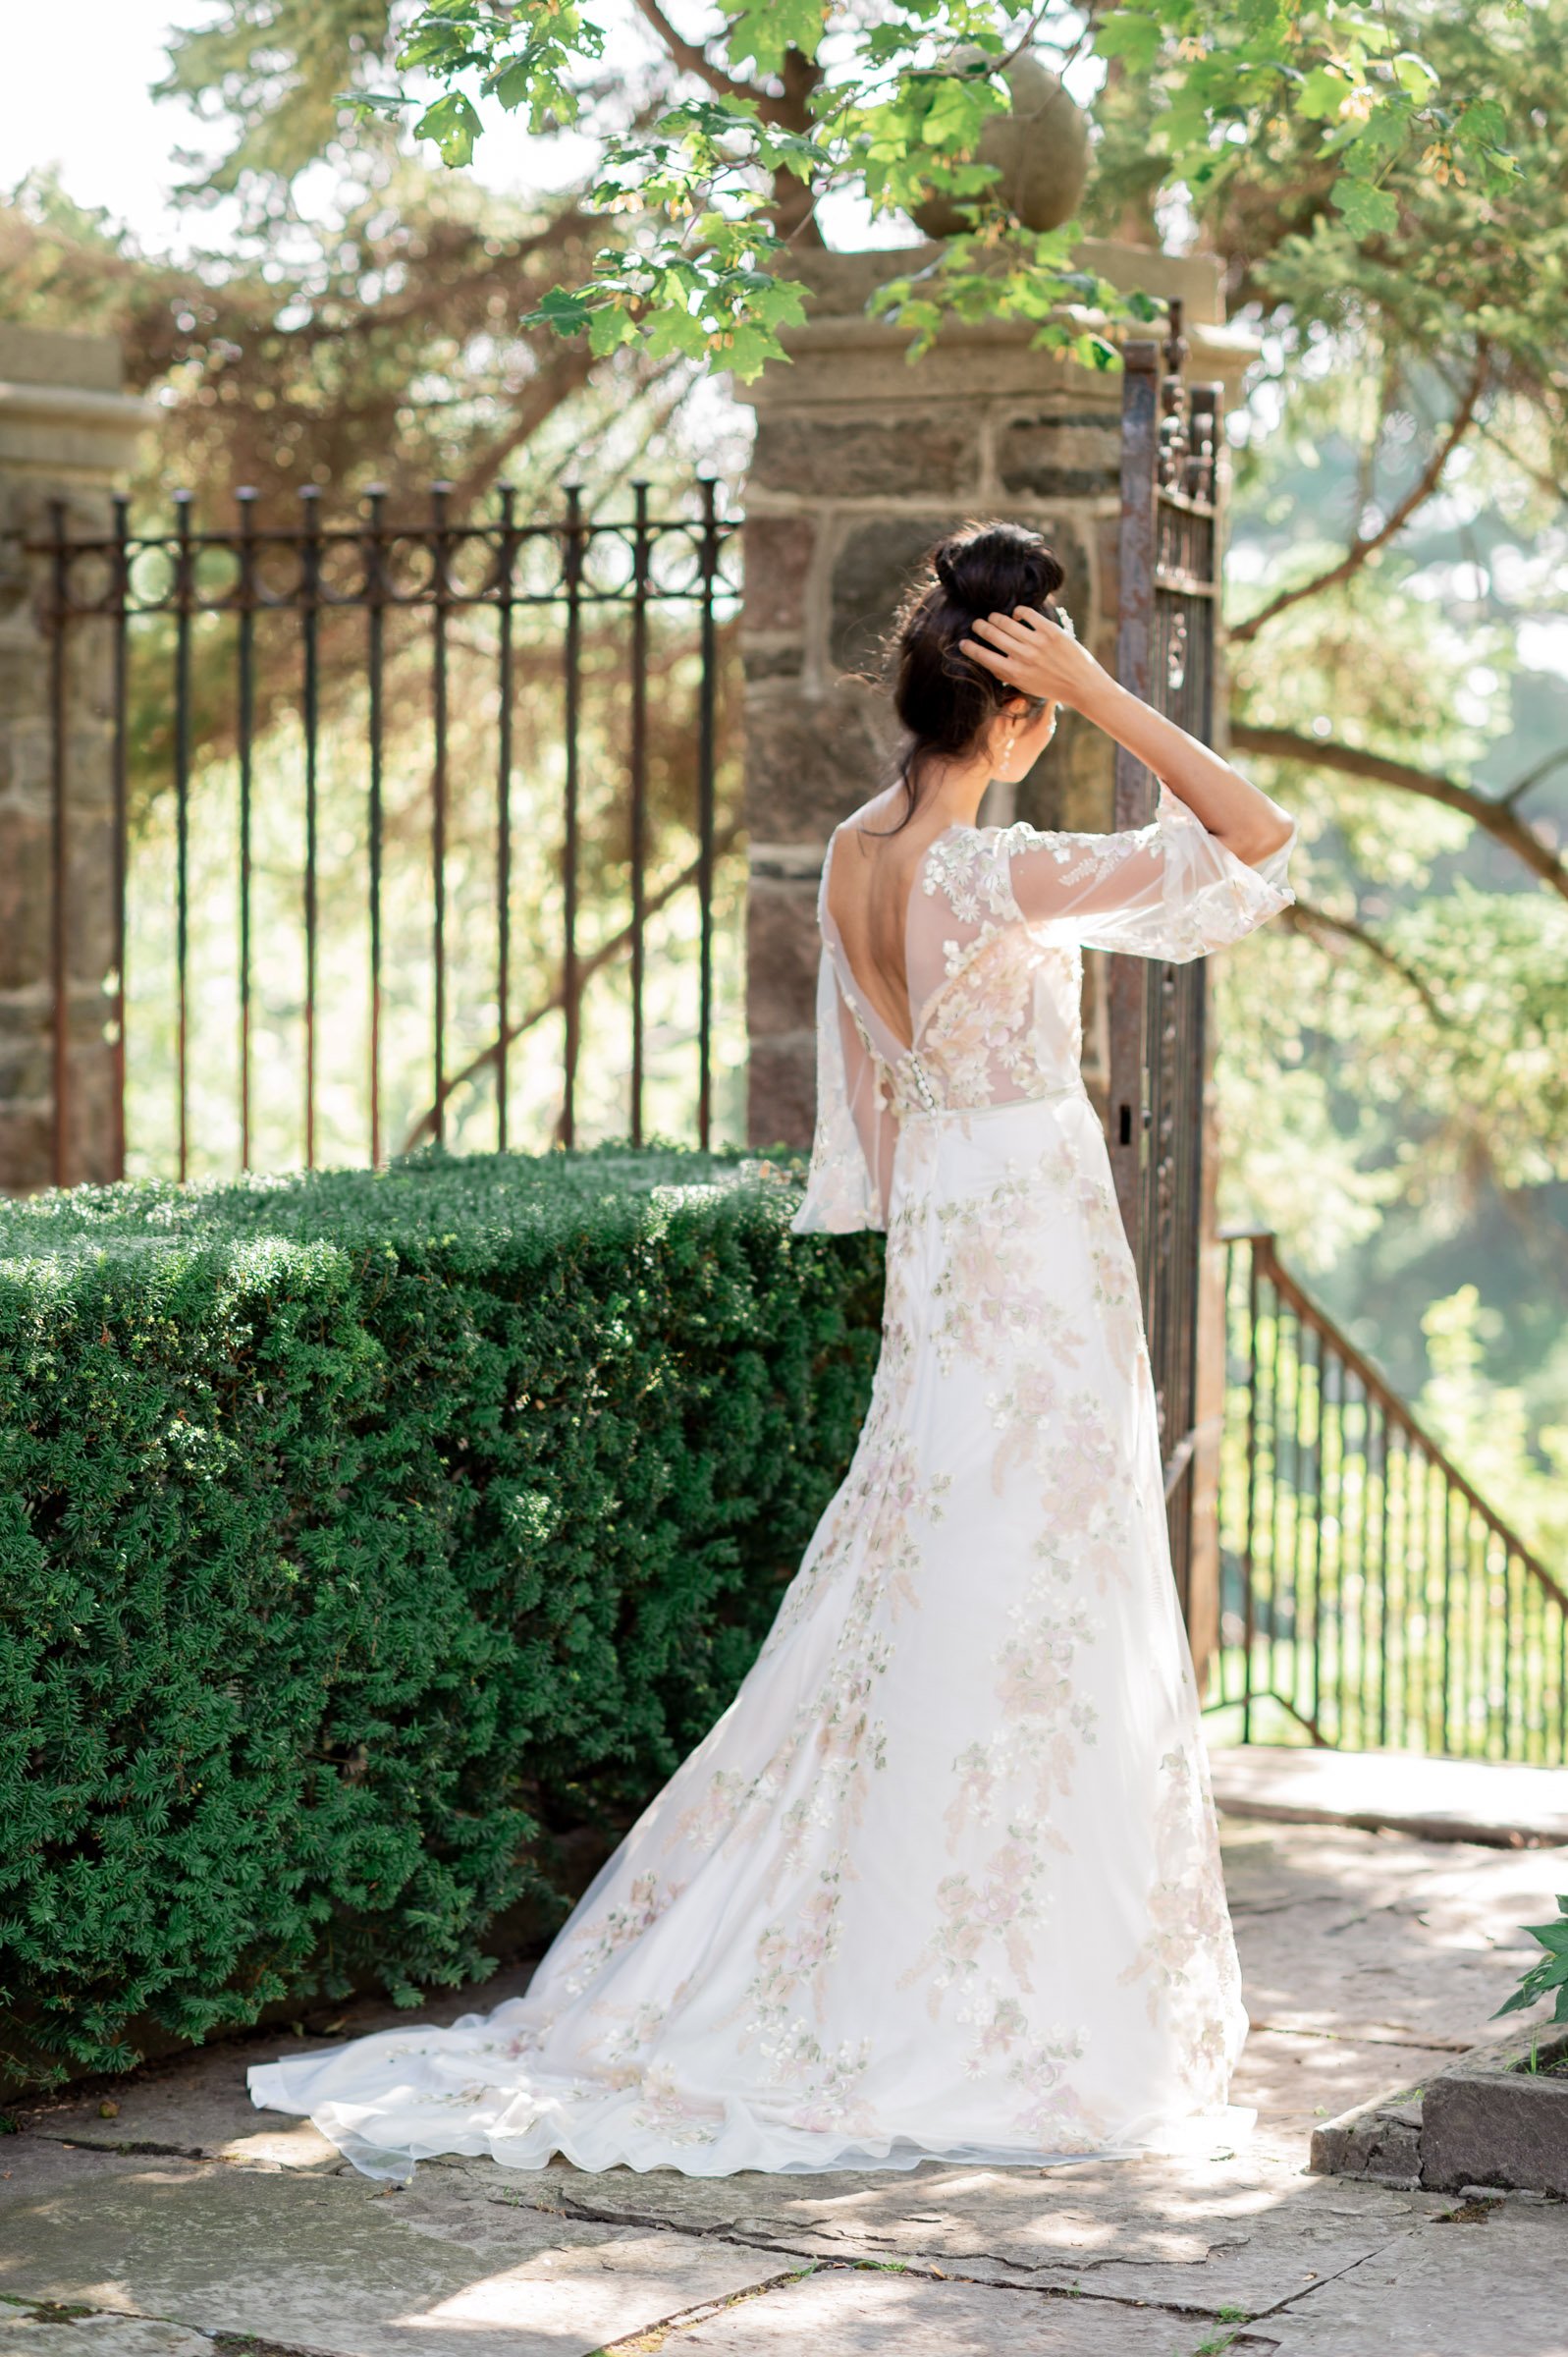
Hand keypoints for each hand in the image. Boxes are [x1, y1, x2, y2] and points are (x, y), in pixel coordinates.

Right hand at [960, 606, 1104, 709]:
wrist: (1082, 684)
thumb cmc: (1051, 687)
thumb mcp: (1024, 686)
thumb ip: (1006, 674)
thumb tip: (987, 659)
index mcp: (1015, 673)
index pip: (983, 656)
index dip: (970, 648)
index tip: (963, 642)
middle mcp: (1023, 657)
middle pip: (992, 634)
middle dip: (980, 627)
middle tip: (976, 624)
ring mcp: (1037, 642)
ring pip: (1006, 622)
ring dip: (996, 618)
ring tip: (992, 617)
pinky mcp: (1050, 630)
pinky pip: (1027, 614)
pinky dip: (1018, 612)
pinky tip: (1016, 615)